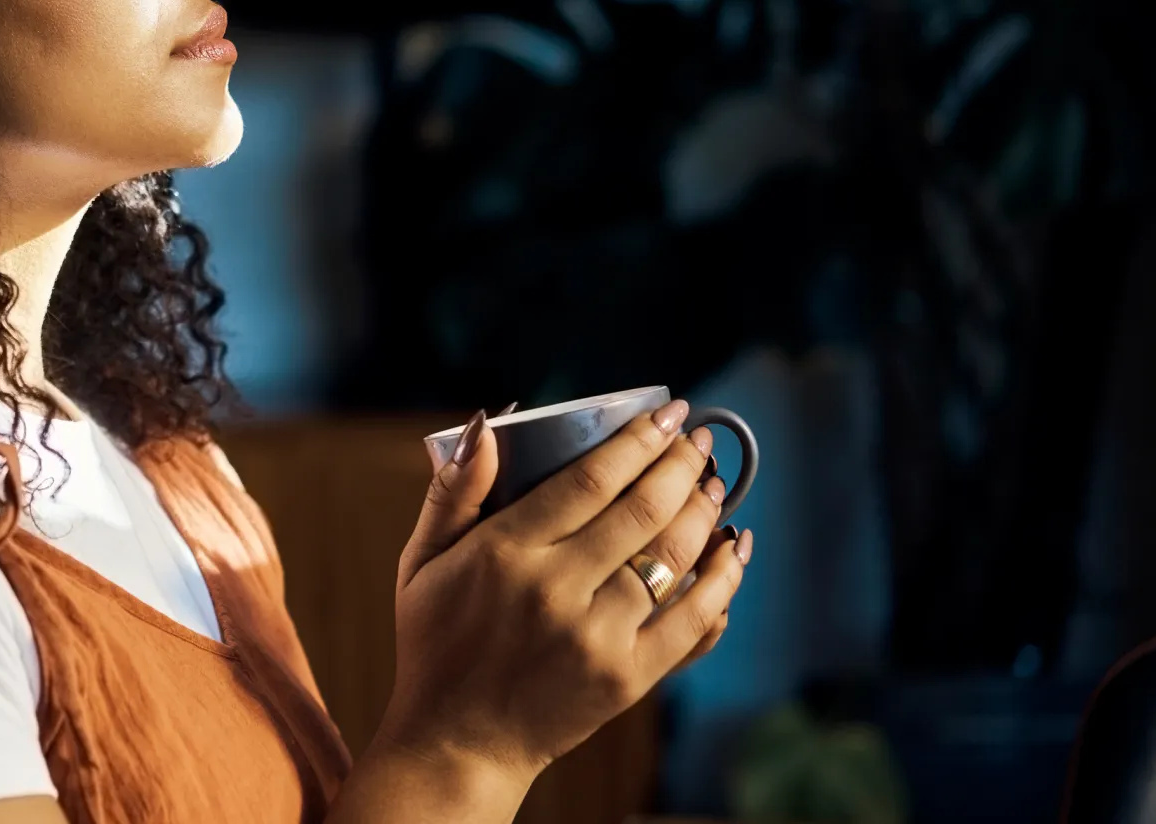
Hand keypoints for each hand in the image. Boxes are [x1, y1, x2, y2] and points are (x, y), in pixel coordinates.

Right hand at [375, 400, 751, 781]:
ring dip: (703, 513)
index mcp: (504, 553)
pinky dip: (721, 582)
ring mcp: (595, 638)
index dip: (638, 440)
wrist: (457, 741)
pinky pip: (691, 622)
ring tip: (715, 486)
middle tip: (697, 441)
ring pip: (671, 559)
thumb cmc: (436, 643)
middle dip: (681, 466)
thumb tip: (486, 427)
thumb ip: (452, 493)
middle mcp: (554, 591)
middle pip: (641, 511)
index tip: (667, 414)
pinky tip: (733, 552)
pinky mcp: (626, 679)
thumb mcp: (422, 562)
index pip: (589, 479)